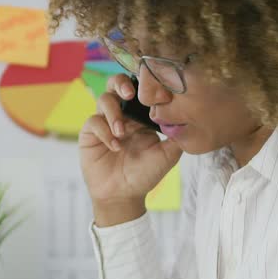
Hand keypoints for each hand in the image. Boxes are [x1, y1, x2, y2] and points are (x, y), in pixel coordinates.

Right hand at [80, 73, 182, 224]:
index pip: (139, 90)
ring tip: (122, 132)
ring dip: (114, 113)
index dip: (144, 85)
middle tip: (130, 93)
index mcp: (140, 116)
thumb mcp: (167, 155)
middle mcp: (122, 115)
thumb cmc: (145, 174)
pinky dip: (104, 131)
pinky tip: (114, 146)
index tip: (155, 93)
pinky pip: (93, 121)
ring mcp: (105, 122)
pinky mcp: (90, 134)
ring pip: (104, 99)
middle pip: (116, 84)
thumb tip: (187, 117)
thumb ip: (177, 136)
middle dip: (121, 83)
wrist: (124, 196)